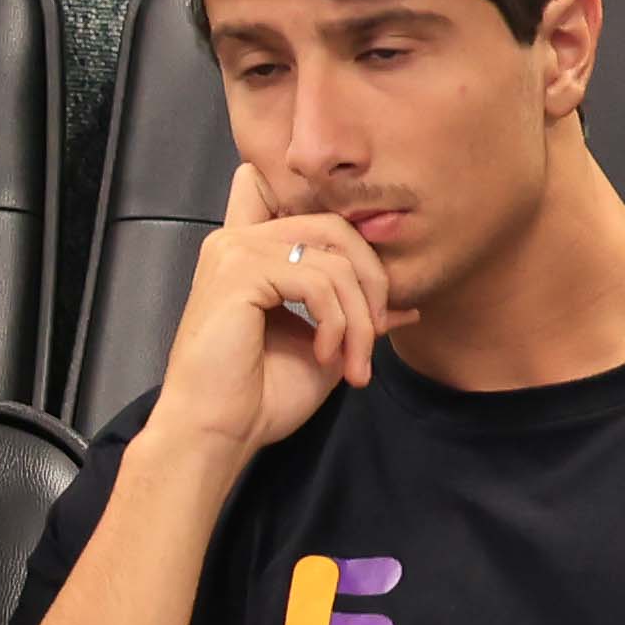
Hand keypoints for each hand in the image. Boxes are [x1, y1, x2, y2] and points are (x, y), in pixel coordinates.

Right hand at [154, 171, 398, 459]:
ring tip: (354, 361)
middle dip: (371, 280)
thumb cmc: (258, 397)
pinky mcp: (239, 272)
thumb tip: (407, 307)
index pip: (281, 193)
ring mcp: (235, 252)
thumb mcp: (325, 349)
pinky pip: (318, 281)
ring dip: (359, 316)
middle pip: (336, 227)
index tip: (354, 270)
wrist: (217, 431)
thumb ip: (354, 318)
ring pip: (334, 258)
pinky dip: (336, 322)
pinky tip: (325, 354)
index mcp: (248, 255)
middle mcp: (237, 242)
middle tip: (375, 334)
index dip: (320, 209)